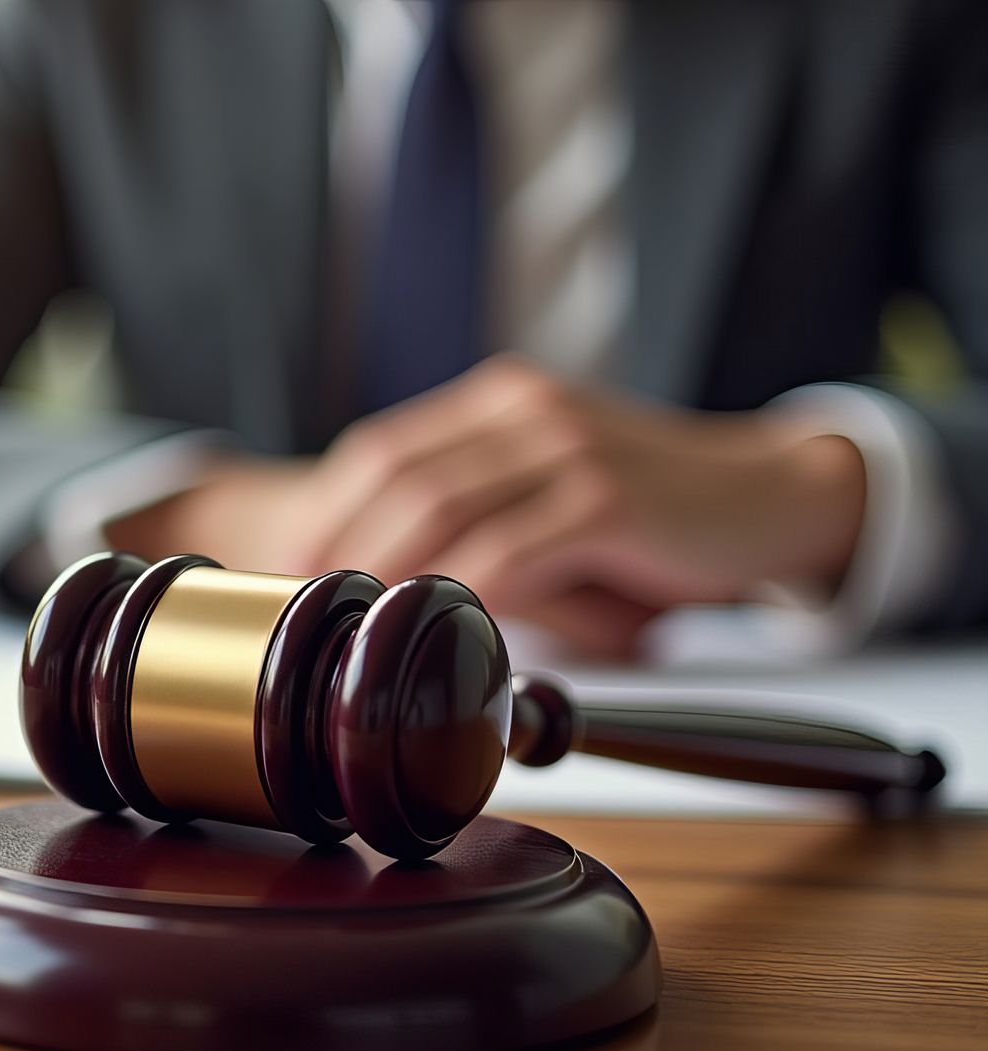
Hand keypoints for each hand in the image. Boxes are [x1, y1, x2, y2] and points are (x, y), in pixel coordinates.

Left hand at [110, 357, 866, 658]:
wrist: (772, 495)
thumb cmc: (650, 510)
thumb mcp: (550, 492)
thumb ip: (479, 514)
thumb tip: (384, 585)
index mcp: (499, 403)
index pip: (382, 450)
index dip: (327, 511)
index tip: (291, 571)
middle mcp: (525, 412)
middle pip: (397, 477)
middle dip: (340, 548)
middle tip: (311, 613)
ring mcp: (567, 449)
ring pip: (442, 510)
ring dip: (388, 574)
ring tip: (359, 627)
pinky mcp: (608, 499)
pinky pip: (511, 553)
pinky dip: (465, 596)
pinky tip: (441, 632)